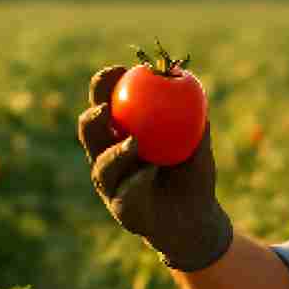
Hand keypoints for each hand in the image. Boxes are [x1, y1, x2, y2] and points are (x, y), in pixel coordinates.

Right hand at [77, 65, 232, 271]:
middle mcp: (109, 156)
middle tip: (107, 108)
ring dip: (116, 152)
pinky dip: (138, 180)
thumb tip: (190, 79)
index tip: (118, 70)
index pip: (103, 103)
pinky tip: (151, 171)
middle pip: (89, 133)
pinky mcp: (121, 209)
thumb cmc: (194, 175)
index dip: (103, 85)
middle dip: (92, 117)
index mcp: (120, 133)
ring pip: (101, 166)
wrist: (198, 218)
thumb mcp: (198, 142)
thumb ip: (193, 116)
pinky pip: (125, 193)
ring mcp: (112, 185)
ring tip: (135, 142)